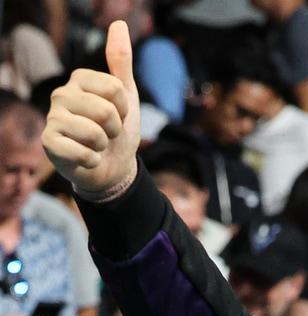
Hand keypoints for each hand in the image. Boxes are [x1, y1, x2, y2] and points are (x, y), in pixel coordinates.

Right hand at [42, 22, 139, 200]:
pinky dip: (93, 160)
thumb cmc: (117, 130)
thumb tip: (119, 24)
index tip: (119, 113)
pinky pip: (82, 152)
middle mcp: (61, 95)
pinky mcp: (49, 143)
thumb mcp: (126, 95)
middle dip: (116, 128)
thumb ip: (121, 62)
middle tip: (108, 132)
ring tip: (98, 145)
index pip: (115, 88)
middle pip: (106, 110)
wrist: (112, 167)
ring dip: (105, 145)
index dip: (124, 107)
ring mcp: (52, 118)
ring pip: (95, 132)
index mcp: (80, 80)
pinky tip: (87, 158)